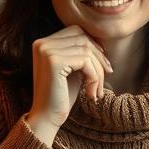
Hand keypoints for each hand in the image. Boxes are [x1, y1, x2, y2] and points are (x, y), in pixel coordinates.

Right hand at [25, 26, 112, 145]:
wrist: (47, 117)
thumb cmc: (62, 94)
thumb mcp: (73, 69)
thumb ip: (81, 52)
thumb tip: (102, 41)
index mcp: (43, 42)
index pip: (77, 31)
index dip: (94, 46)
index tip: (104, 65)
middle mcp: (42, 43)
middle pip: (84, 39)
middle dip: (99, 58)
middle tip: (106, 77)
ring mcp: (46, 51)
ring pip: (87, 50)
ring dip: (98, 71)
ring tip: (97, 90)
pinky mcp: (54, 61)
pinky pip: (85, 61)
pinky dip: (94, 77)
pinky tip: (91, 93)